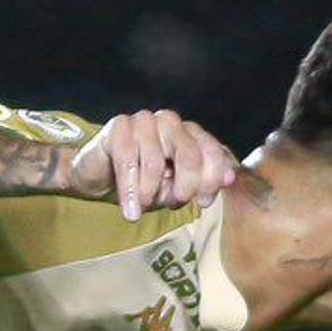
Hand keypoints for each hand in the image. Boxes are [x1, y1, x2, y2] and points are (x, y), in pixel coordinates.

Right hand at [72, 110, 235, 221]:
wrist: (101, 176)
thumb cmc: (144, 183)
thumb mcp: (177, 189)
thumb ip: (204, 183)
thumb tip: (230, 178)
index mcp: (191, 133)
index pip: (213, 153)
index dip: (211, 181)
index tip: (202, 202)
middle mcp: (171, 122)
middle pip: (190, 157)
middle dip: (183, 188)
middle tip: (172, 204)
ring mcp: (145, 121)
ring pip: (156, 162)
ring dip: (151, 192)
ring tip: (144, 206)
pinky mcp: (119, 126)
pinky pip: (127, 161)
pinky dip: (130, 190)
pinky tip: (131, 210)